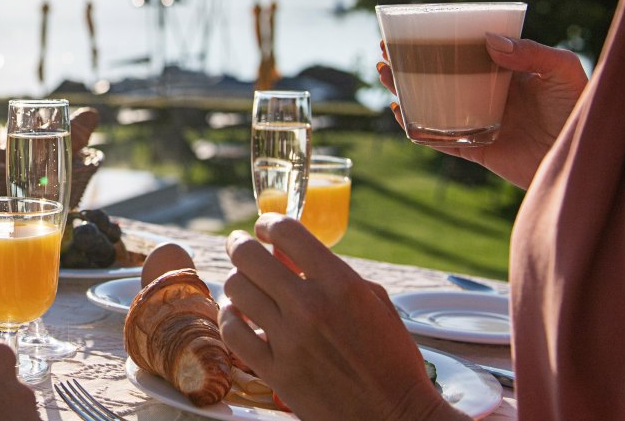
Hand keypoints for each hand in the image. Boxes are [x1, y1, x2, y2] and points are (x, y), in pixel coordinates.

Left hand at [221, 218, 462, 420]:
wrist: (394, 415)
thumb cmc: (392, 358)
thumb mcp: (375, 303)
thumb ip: (333, 274)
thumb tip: (290, 254)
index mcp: (340, 283)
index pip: (287, 231)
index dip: (269, 223)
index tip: (264, 227)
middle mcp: (310, 306)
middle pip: (248, 255)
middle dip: (241, 245)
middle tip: (240, 245)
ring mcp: (289, 339)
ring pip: (235, 289)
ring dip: (237, 282)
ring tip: (244, 285)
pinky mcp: (275, 371)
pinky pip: (232, 331)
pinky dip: (230, 318)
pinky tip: (239, 316)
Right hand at [378, 33, 586, 186]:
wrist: (586, 157)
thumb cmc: (581, 109)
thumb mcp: (563, 71)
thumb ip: (532, 53)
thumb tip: (489, 40)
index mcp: (505, 72)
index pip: (463, 51)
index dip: (436, 40)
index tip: (411, 29)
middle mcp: (488, 95)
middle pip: (439, 76)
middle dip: (409, 64)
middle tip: (386, 51)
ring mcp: (480, 123)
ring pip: (432, 105)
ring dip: (405, 91)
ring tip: (385, 75)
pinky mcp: (478, 150)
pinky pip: (441, 139)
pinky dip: (418, 128)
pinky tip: (401, 113)